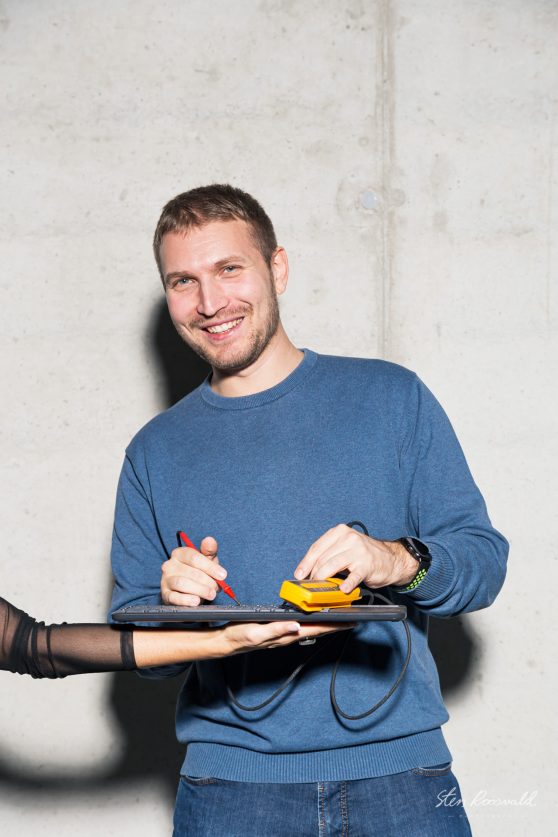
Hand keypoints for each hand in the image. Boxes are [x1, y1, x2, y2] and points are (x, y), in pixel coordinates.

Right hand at [161, 536, 225, 605]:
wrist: (186, 591)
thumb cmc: (198, 572)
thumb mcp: (206, 560)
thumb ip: (209, 551)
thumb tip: (210, 540)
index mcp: (179, 553)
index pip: (194, 557)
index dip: (210, 567)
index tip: (222, 575)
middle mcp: (170, 565)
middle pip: (190, 571)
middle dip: (207, 581)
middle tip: (217, 588)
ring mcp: (165, 580)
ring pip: (182, 583)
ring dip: (200, 590)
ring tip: (211, 594)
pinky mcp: (165, 594)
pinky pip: (174, 597)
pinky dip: (187, 600)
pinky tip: (196, 601)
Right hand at [217, 620, 353, 656]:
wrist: (227, 640)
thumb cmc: (240, 636)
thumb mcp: (257, 632)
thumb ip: (277, 629)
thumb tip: (297, 626)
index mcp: (287, 635)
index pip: (316, 630)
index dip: (334, 626)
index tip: (351, 622)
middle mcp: (289, 635)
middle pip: (319, 630)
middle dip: (336, 625)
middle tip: (354, 620)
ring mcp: (286, 634)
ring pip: (312, 628)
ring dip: (327, 624)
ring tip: (341, 618)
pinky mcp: (280, 630)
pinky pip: (303, 626)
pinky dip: (314, 622)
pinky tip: (316, 618)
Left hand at [294, 524, 417, 592]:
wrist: (391, 559)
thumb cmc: (363, 555)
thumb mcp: (344, 547)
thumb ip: (328, 554)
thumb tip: (308, 570)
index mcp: (339, 532)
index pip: (317, 548)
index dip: (305, 563)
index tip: (299, 575)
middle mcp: (348, 538)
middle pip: (322, 558)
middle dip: (313, 574)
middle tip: (310, 585)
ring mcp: (358, 551)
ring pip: (332, 566)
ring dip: (323, 580)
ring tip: (320, 589)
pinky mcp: (367, 564)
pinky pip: (353, 576)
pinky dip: (346, 584)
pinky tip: (342, 590)